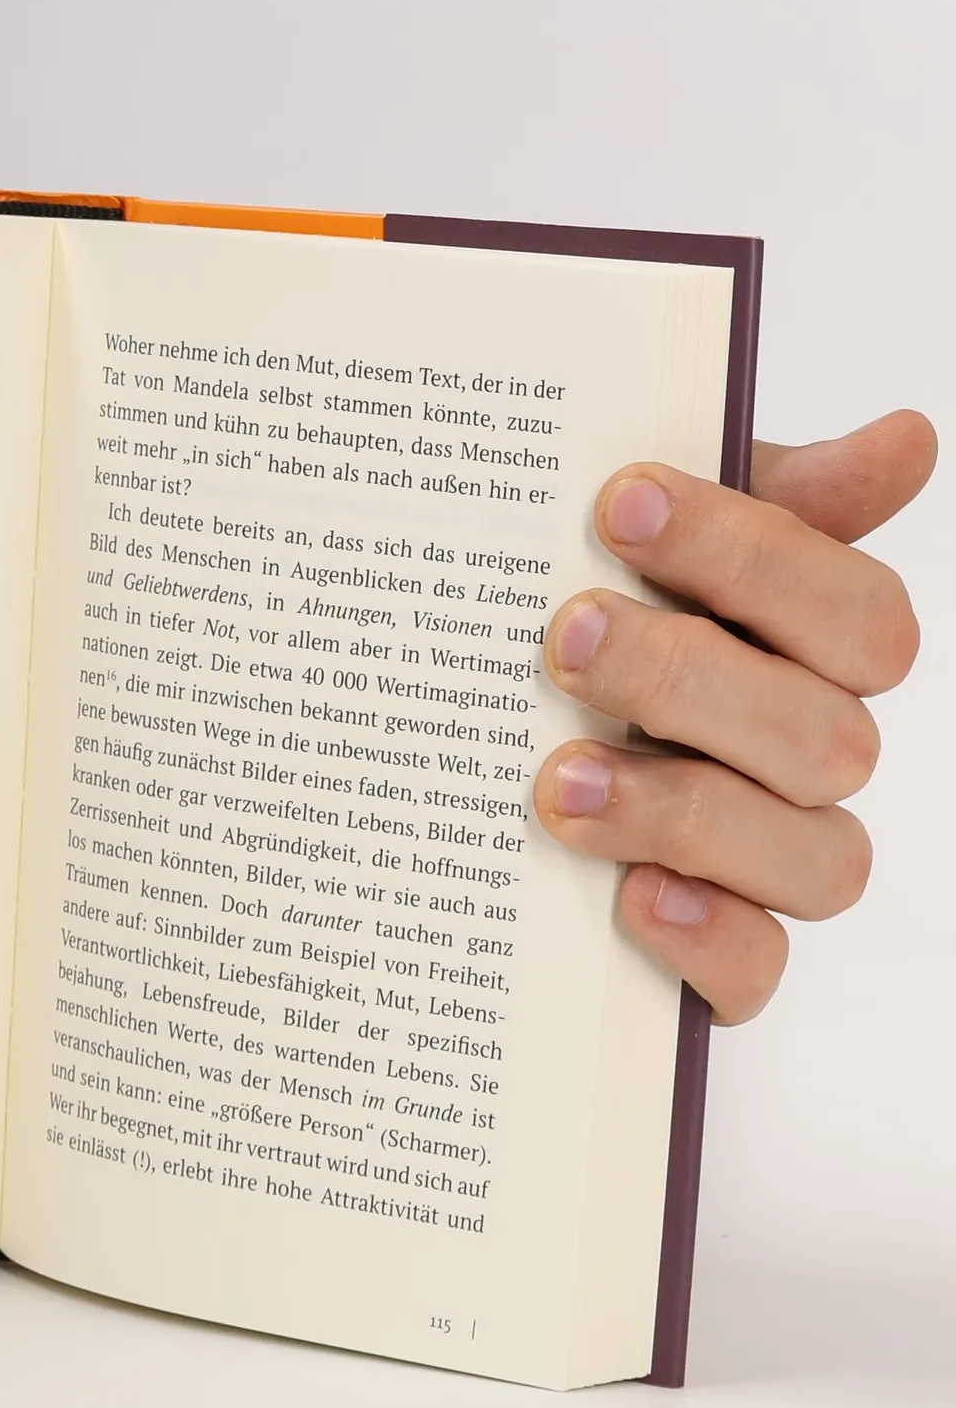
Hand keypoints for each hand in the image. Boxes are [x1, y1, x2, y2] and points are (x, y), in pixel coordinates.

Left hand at [534, 410, 934, 1023]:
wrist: (502, 757)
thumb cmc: (600, 629)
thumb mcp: (652, 551)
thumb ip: (763, 498)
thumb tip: (905, 438)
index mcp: (811, 652)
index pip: (853, 610)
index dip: (751, 553)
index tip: (619, 501)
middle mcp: (811, 757)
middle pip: (827, 735)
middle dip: (688, 678)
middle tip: (564, 638)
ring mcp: (774, 864)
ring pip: (814, 857)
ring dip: (682, 811)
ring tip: (560, 780)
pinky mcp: (723, 958)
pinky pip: (758, 969)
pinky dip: (706, 938)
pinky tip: (630, 898)